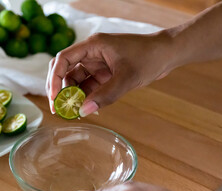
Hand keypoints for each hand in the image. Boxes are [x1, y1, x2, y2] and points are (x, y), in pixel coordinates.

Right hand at [45, 32, 173, 115]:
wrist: (167, 55)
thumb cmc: (149, 57)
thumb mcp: (127, 77)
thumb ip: (106, 95)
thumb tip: (84, 111)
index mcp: (93, 46)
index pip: (63, 59)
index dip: (54, 78)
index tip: (55, 97)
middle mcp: (91, 54)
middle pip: (66, 71)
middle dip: (60, 90)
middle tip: (59, 109)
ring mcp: (97, 64)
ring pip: (76, 81)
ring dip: (74, 96)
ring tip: (73, 113)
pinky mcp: (104, 74)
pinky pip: (89, 87)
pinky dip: (86, 98)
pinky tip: (87, 109)